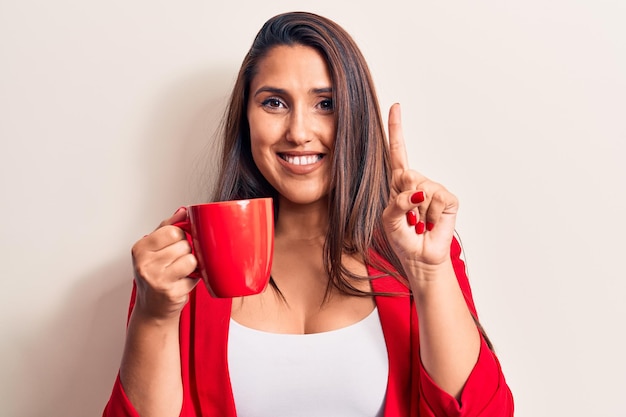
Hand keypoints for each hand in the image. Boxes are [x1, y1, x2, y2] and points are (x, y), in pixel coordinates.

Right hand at [131, 207, 198, 319]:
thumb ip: (168, 226)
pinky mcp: (171, 293)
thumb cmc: (155, 275)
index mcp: (140, 248)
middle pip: (183, 244)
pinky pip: (194, 277)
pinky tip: (181, 283)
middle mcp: (145, 264)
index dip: (180, 236)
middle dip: (186, 251)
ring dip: (191, 265)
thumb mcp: (154, 248)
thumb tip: (183, 211)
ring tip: (180, 271)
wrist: (152, 308)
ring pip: (191, 259)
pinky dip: (192, 279)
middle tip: (177, 261)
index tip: (176, 243)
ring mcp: (157, 280)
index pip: (172, 230)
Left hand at [382, 104, 458, 271]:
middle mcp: (417, 183)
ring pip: (422, 188)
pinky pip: (438, 198)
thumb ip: (397, 202)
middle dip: (404, 197)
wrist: (418, 258)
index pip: (397, 152)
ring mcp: (434, 190)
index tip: (395, 106)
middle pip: (407, 174)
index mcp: (399, 184)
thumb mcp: (388, 219)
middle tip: (408, 216)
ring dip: (417, 211)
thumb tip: (418, 192)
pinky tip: (429, 223)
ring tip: (418, 223)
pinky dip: (431, 214)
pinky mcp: (448, 201)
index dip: (397, 130)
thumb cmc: (401, 237)